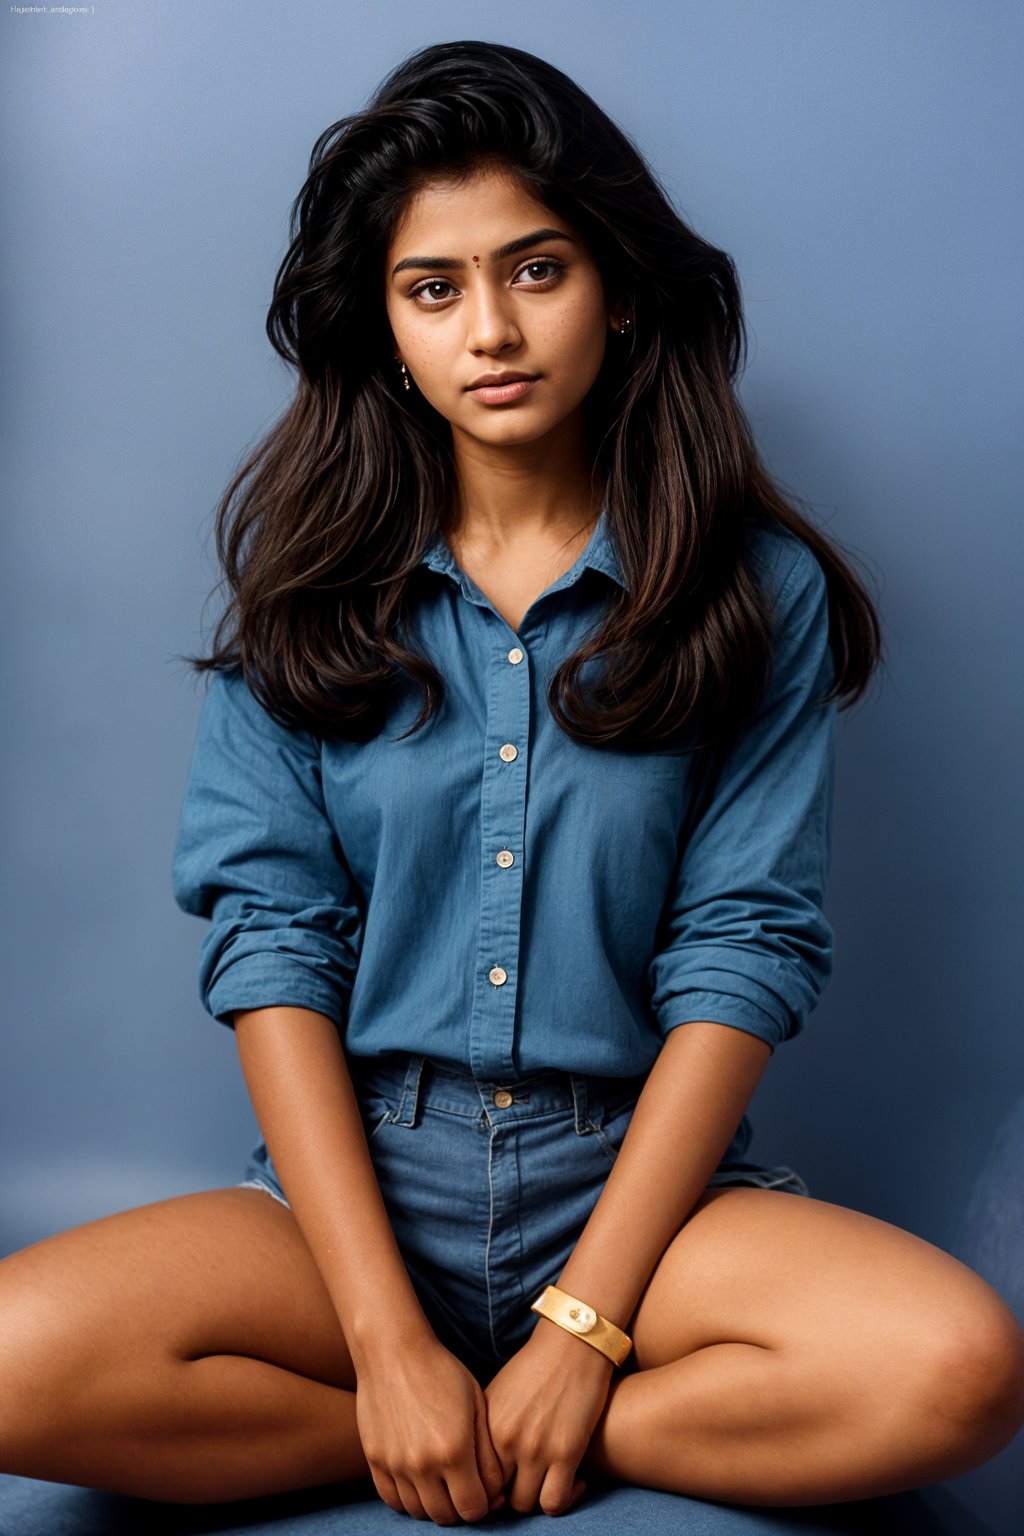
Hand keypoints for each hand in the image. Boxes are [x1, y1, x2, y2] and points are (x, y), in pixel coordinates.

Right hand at [354, 1332, 506, 1524]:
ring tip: (443, 1482)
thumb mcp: (477, 1406)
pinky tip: (419, 1481)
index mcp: (454, 1451)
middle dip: (461, 1508)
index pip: (473, 1509)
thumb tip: (495, 1495)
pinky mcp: (375, 1460)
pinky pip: (392, 1500)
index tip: (486, 1491)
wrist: (393, 1350)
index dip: (485, 1505)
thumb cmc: (442, 1371)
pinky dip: (408, 1499)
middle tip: (465, 1487)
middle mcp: (423, 1464)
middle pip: (446, 1517)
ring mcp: (395, 1465)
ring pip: (418, 1512)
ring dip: (434, 1505)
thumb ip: (489, 1455)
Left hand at [484, 1319, 615, 1515]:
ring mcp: (535, 1448)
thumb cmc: (537, 1365)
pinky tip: (575, 1482)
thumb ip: (489, 1429)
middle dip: (511, 1498)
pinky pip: (555, 1502)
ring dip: (537, 1499)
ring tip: (550, 1484)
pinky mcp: (566, 1452)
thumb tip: (484, 1465)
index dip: (490, 1490)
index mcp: (486, 1424)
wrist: (572, 1341)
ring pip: (526, 1505)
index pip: (477, 1479)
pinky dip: (565, 1500)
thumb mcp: (500, 1393)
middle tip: (529, 1487)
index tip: (506, 1485)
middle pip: (498, 1496)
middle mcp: (505, 1439)